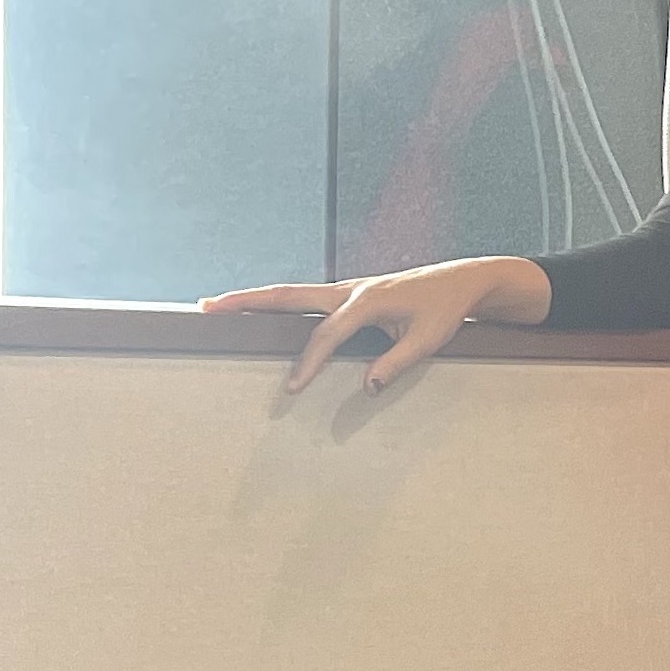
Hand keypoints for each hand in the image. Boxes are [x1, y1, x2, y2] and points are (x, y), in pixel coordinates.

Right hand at [199, 255, 550, 394]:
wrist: (462, 281)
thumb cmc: (446, 311)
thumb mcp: (428, 341)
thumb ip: (396, 364)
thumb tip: (367, 388)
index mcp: (367, 299)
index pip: (327, 334)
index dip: (308, 363)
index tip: (291, 389)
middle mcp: (350, 287)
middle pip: (288, 295)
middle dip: (246, 302)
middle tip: (207, 308)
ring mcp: (347, 287)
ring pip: (291, 293)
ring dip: (254, 299)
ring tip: (216, 306)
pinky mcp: (349, 292)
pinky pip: (306, 298)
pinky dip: (278, 303)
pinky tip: (257, 311)